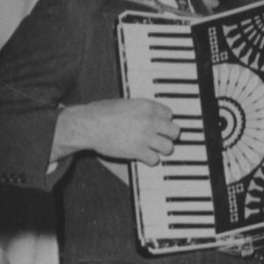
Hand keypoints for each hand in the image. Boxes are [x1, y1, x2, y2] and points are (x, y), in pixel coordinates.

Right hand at [53, 98, 180, 165]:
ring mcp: (145, 136)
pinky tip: (144, 157)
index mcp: (146, 106)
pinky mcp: (138, 151)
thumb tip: (147, 114)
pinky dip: (150, 160)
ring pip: (168, 147)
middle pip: (174, 131)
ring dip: (162, 150)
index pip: (169, 114)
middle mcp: (149, 120)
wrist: (88, 125)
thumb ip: (139, 109)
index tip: (160, 125)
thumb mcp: (124, 103)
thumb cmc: (100, 112)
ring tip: (155, 150)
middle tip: (162, 138)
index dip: (165, 120)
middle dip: (169, 136)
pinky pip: (154, 159)